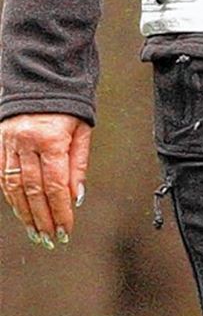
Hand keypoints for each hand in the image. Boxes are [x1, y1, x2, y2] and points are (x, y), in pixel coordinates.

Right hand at [0, 113, 91, 246]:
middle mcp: (26, 142)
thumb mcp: (81, 131)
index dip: (60, 211)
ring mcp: (9, 142)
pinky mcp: (0, 142)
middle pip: (33, 190)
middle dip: (43, 219)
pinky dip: (11, 196)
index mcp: (50, 139)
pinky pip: (3, 175)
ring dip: (25, 213)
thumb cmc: (67, 105)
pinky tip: (20, 211)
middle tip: (50, 239)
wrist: (42, 76)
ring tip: (35, 233)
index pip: (55, 186)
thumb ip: (78, 166)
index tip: (66, 230)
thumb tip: (76, 198)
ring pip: (15, 186)